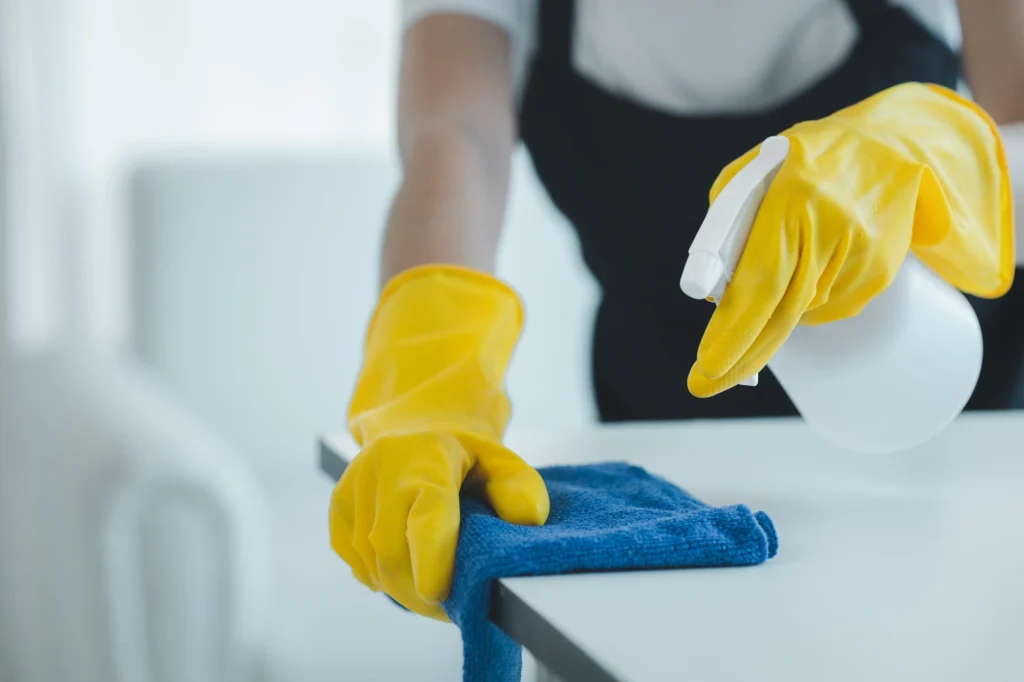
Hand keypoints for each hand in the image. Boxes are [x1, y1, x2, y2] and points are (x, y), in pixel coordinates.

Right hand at [330, 432, 546, 619]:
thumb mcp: (503, 465)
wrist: (418, 433)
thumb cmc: (468, 460)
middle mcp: (383, 464)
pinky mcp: (338, 503)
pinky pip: (354, 560)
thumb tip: (528, 518)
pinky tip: (404, 568)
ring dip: (400, 588)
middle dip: (418, 591)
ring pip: (370, 561)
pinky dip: (378, 576)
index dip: (429, 557)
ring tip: (430, 588)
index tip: (437, 594)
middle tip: (448, 606)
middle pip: (392, 550)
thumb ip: (521, 489)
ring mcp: (354, 482)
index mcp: (429, 456)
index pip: (425, 511)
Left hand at [689, 83, 1013, 397]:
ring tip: (760, 290)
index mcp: (794, 197)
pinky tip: (804, 272)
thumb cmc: (802, 160)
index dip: (734, 330)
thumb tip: (713, 290)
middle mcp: (833, 227)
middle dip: (741, 355)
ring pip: (800, 313)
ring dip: (768, 319)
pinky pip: (826, 307)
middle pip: (781, 312)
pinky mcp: (878, 271)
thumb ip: (727, 225)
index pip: (760, 281)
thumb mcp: (752, 173)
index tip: (706, 367)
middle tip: (706, 384)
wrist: (891, 144)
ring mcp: (863, 253)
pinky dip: (801, 304)